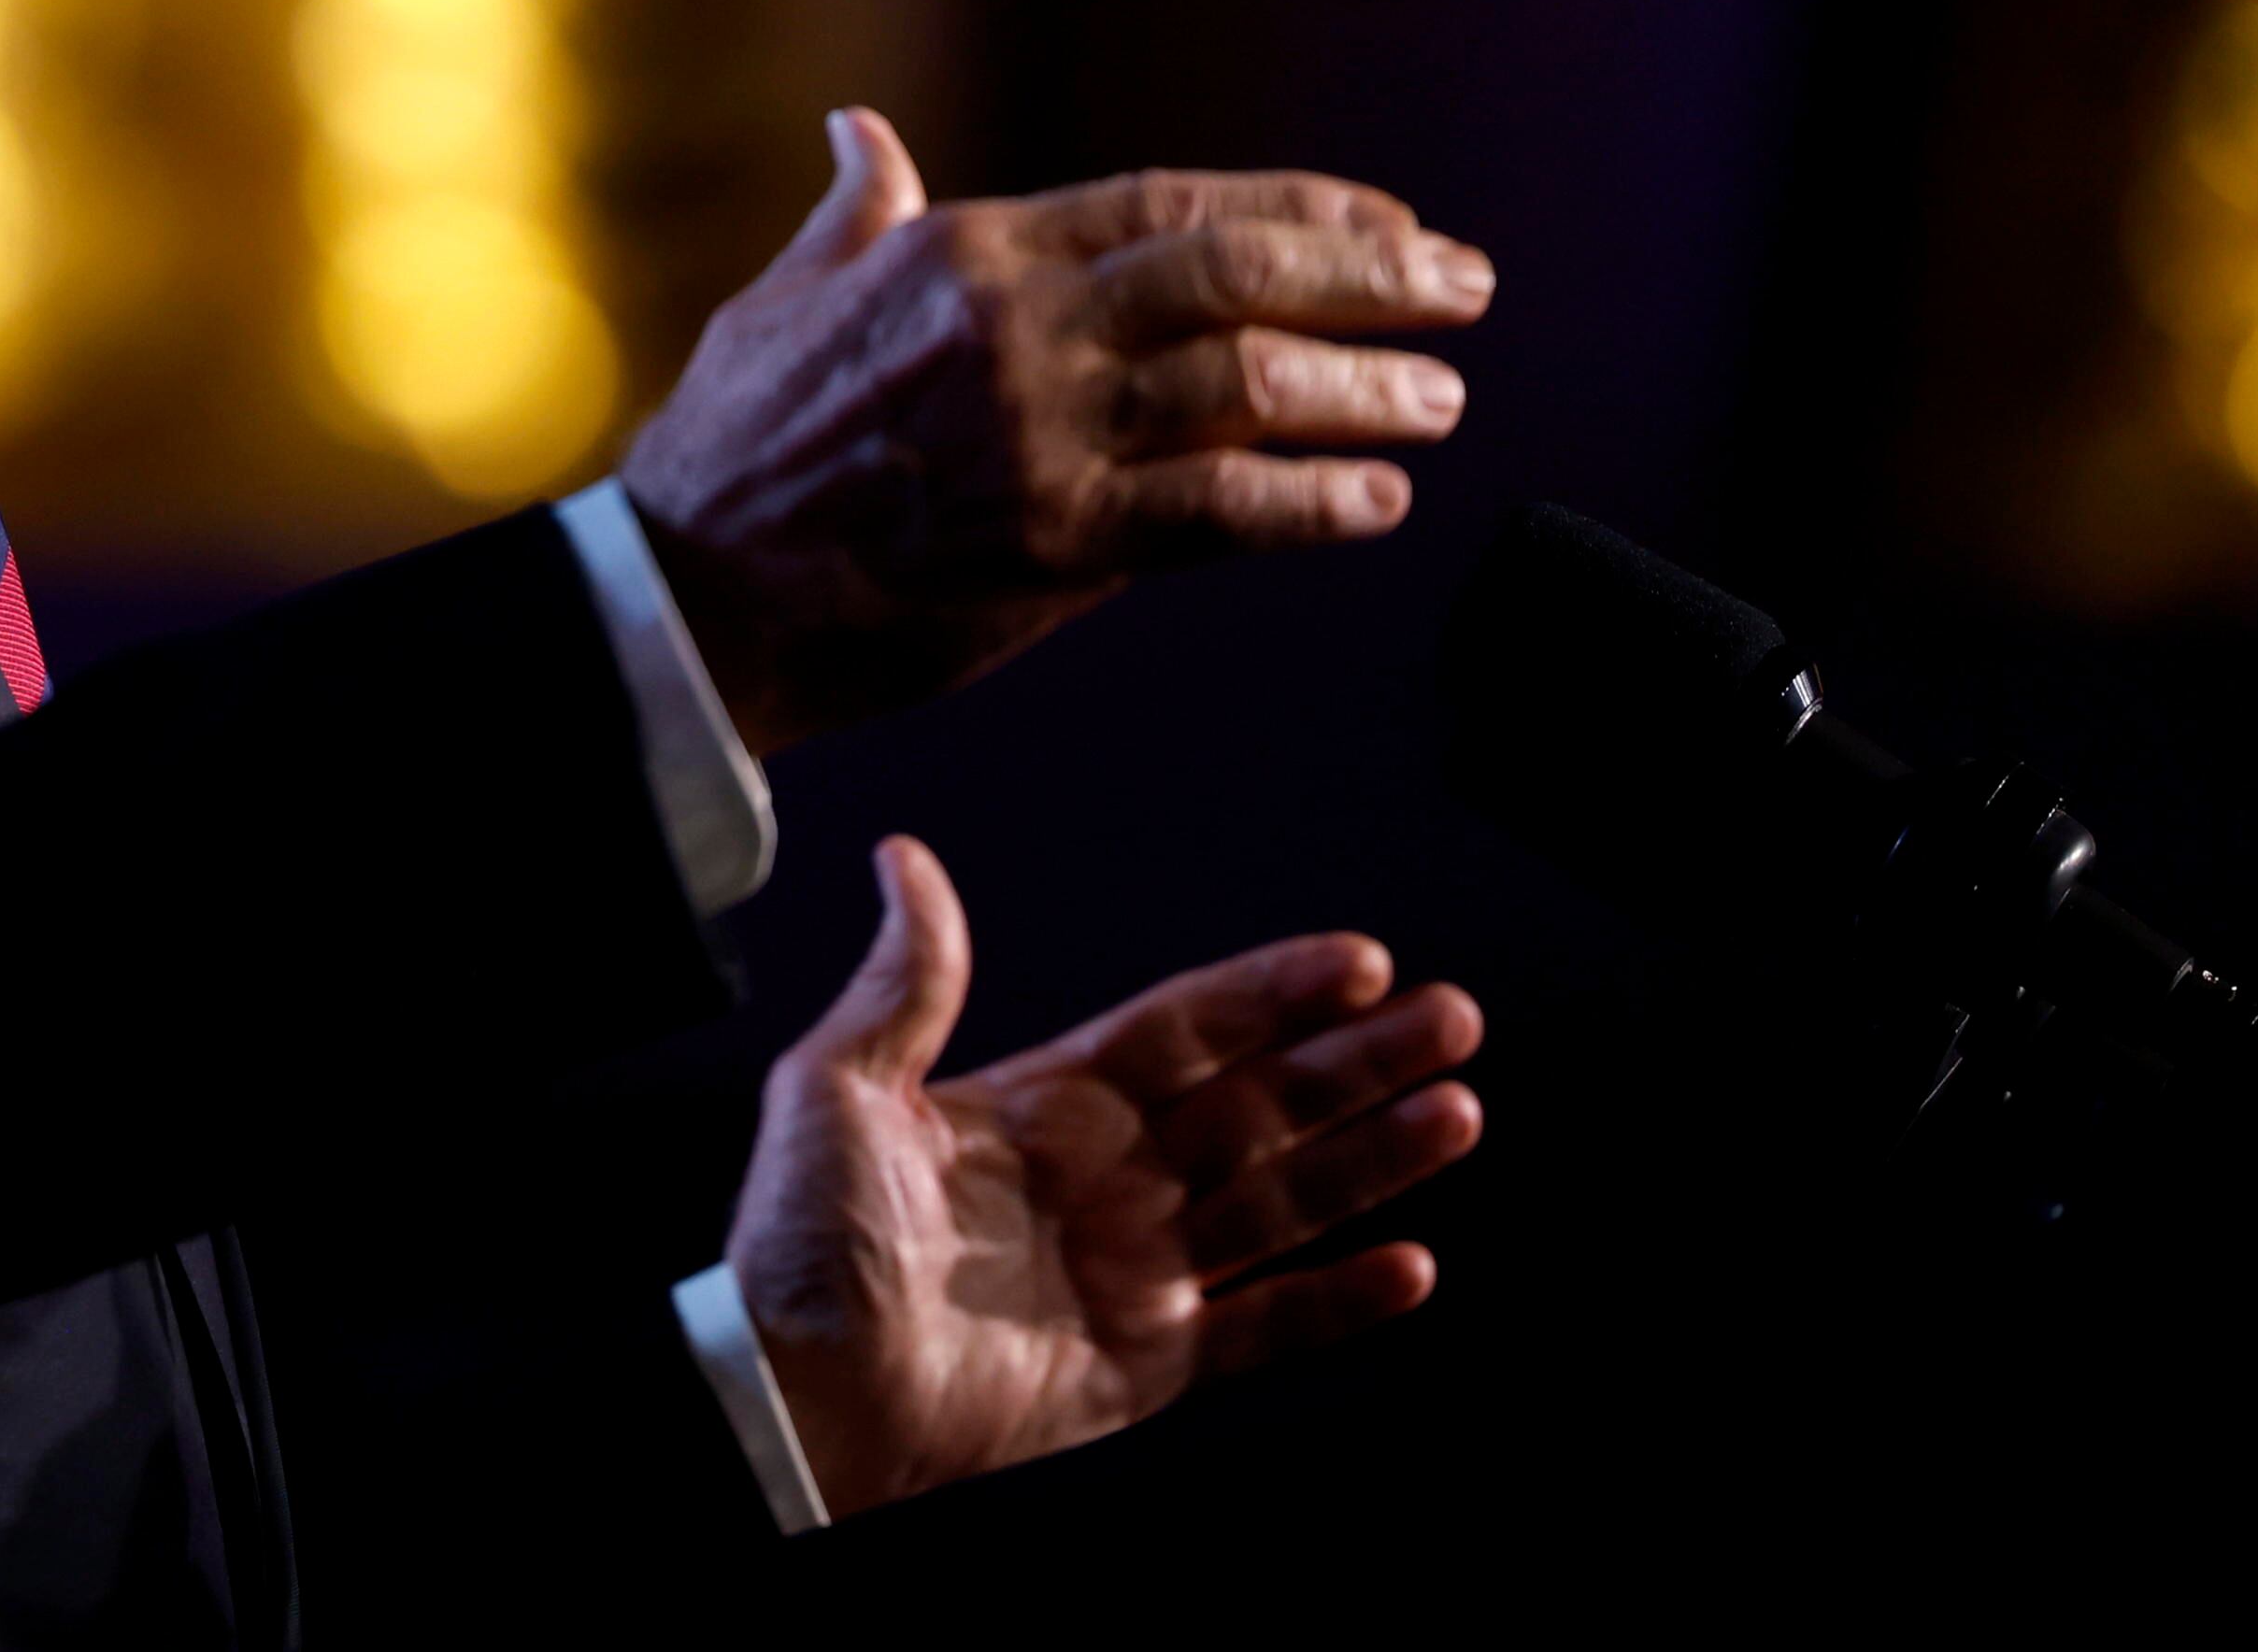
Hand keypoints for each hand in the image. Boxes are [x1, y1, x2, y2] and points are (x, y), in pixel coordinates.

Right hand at [622, 109, 1491, 750]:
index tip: (1386, 218)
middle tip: (1462, 288)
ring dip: (1364, 393)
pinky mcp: (1057, 545)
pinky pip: (1219, 515)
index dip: (1299, 206)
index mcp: (969, 253)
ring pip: (1247, 389)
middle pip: (1236, 277)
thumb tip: (857, 131)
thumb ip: (856, 209)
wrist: (695, 586)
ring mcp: (1044, 437)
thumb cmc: (735, 437)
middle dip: (1369, 276)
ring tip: (1441, 399)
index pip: (1174, 204)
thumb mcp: (788, 291)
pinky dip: (1310, 506)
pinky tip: (1374, 505)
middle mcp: (1019, 329)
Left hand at [729, 838, 1484, 1517]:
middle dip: (1355, 1064)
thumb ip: (908, 981)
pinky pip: (1265, 1328)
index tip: (1360, 964)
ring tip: (1457, 1112)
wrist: (801, 1397)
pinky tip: (1408, 1265)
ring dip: (1372, 1159)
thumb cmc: (800, 1248)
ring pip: (1281, 1202)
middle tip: (1450, 1020)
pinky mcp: (1147, 1366)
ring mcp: (1132, 1273)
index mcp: (1039, 1105)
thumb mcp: (838, 1087)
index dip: (1271, 995)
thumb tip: (907, 860)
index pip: (1184, 1031)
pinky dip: (1338, 1303)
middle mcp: (1101, 1181)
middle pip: (1257, 1105)